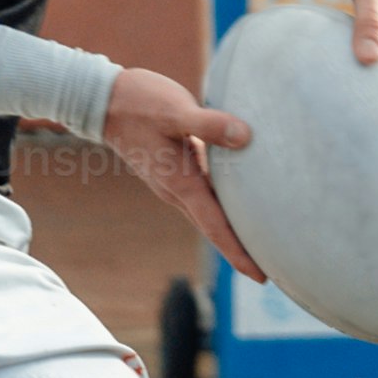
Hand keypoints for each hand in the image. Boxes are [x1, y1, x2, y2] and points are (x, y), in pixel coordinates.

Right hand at [97, 66, 261, 278]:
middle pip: (214, 229)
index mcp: (180, 184)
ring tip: (262, 242)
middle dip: (241, 252)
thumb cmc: (139, 103)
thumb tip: (245, 137)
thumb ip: (209, 124)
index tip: (261, 277)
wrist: (104, 100)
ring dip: (232, 230)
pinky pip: (204, 195)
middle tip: (273, 271)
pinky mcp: (175, 170)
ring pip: (209, 214)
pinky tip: (242, 201)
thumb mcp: (175, 110)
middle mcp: (177, 191)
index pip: (215, 227)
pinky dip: (223, 205)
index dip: (238, 253)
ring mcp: (174, 183)